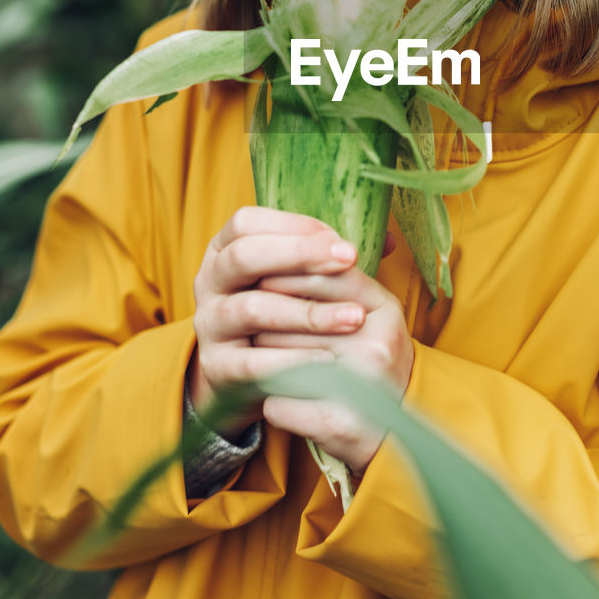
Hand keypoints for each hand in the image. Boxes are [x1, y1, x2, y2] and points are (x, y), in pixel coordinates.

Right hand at [188, 206, 367, 438]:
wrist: (243, 376)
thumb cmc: (280, 310)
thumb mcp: (296, 277)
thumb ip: (331, 256)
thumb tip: (390, 240)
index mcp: (223, 249)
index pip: (247, 223)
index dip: (294, 226)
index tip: (340, 240)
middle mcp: (208, 281)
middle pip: (244, 256)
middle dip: (300, 254)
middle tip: (350, 259)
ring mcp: (209, 324)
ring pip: (251, 309)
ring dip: (308, 312)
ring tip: (355, 317)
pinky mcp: (217, 366)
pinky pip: (253, 362)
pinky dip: (294, 359)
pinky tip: (329, 359)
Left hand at [255, 262, 413, 477]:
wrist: (394, 434)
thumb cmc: (368, 363)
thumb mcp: (364, 315)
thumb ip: (329, 285)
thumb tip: (270, 262)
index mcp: (384, 309)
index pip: (325, 275)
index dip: (286, 274)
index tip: (262, 279)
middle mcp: (376, 343)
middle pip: (294, 317)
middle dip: (267, 323)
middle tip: (259, 331)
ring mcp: (360, 386)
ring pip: (280, 359)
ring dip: (262, 360)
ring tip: (265, 363)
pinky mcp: (337, 424)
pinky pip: (277, 403)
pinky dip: (271, 402)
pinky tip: (279, 401)